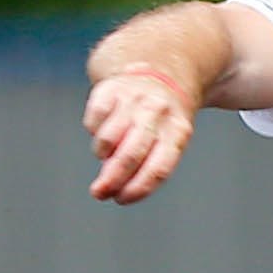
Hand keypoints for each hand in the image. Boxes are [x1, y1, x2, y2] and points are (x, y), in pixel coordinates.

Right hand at [83, 69, 195, 203]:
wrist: (158, 73)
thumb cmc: (162, 122)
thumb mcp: (170, 142)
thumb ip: (146, 167)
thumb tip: (111, 188)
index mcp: (178, 131)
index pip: (159, 168)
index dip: (138, 188)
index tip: (121, 199)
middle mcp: (157, 113)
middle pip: (131, 155)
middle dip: (112, 179)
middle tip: (99, 192)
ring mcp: (134, 99)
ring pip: (108, 139)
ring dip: (103, 154)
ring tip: (108, 154)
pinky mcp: (110, 90)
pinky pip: (94, 121)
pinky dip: (94, 132)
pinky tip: (103, 131)